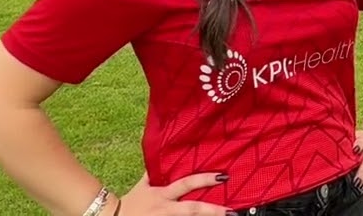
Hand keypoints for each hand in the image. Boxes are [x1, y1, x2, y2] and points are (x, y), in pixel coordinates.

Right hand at [118, 171, 232, 214]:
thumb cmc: (130, 202)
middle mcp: (166, 209)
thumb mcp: (143, 185)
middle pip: (192, 209)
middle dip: (213, 211)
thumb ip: (155, 172)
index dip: (205, 179)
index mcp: (163, 194)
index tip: (223, 176)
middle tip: (232, 211)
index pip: (186, 184)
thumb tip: (161, 152)